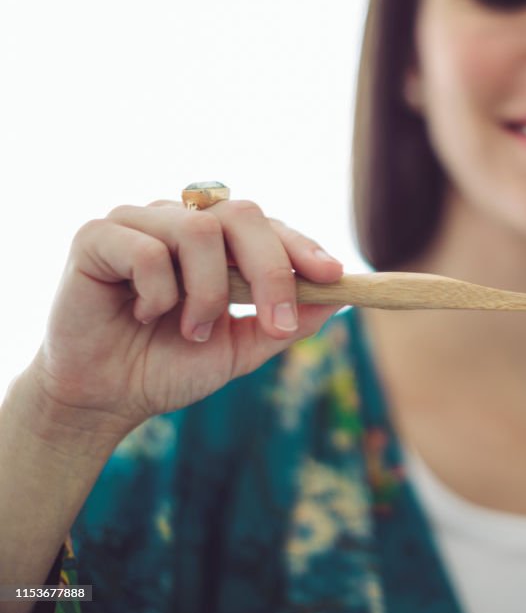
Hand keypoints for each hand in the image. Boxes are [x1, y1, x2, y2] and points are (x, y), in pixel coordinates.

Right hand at [25, 199, 343, 437]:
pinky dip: (158, 293)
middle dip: (270, 270)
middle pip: (242, 214)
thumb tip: (341, 298)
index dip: (302, 247)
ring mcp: (139, 222)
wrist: (105, 398)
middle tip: (274, 322)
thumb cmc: (170, 366)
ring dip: (207, 293)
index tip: (333, 277)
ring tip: (191, 330)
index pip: (268, 226)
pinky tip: (141, 315)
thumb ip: (287, 323)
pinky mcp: (97, 236)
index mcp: (217, 242)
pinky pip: (147, 251)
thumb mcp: (241, 348)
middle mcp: (181, 221)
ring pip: (199, 232)